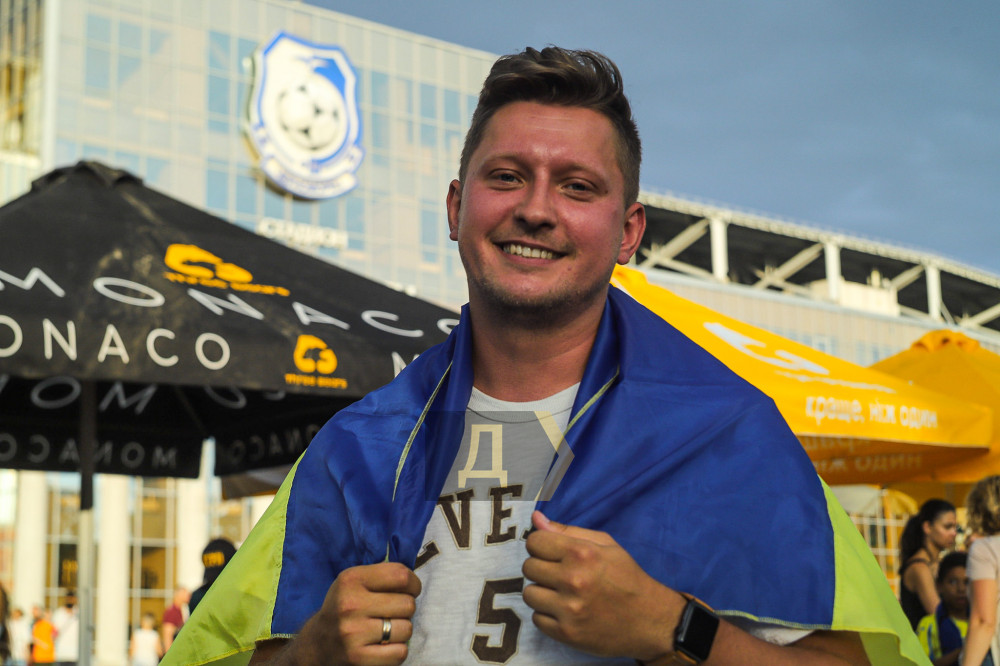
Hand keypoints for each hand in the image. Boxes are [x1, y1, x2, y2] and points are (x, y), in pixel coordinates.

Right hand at [288, 562, 421, 664]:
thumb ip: (382, 576)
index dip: (413, 584)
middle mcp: (350, 605)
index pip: (401, 576)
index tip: (410, 591)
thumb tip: (413, 582)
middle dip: (406, 609)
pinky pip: (400, 652)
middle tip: (392, 613)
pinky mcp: (358, 658)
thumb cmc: (344, 608)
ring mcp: (353, 633)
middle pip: (407, 604)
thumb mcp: (354, 582)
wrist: (317, 644)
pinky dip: (397, 651)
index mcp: (351, 580)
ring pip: (406, 629)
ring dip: (402, 631)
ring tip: (387, 630)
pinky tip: (384, 647)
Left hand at [521, 511, 681, 661]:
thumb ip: (568, 531)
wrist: (649, 619)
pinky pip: (537, 619)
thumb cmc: (627, 578)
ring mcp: (568, 609)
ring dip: (542, 593)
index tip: (551, 553)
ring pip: (529, 594)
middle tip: (559, 575)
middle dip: (541, 568)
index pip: (535, 542)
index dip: (541, 545)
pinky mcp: (566, 633)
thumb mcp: (605, 545)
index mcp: (582, 554)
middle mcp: (573, 580)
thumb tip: (536, 518)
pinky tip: (565, 612)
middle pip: (529, 567)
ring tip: (561, 594)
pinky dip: (548, 615)